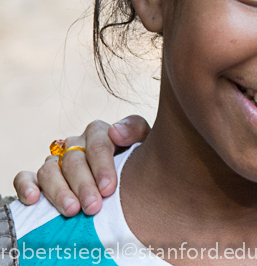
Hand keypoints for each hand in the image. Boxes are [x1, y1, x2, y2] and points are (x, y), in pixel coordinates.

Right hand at [12, 115, 150, 216]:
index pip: (97, 143)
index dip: (102, 166)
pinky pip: (26, 176)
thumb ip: (135, 130)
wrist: (133, 174)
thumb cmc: (139, 160)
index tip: (109, 188)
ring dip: (59, 191)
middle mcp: (76, 144)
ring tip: (71, 210)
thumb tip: (116, 132)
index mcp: (100, 132)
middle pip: (74, 160)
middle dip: (84, 185)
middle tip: (93, 207)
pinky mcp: (41, 177)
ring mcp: (57, 160)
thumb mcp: (145, 142)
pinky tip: (33, 199)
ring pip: (50, 170)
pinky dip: (26, 186)